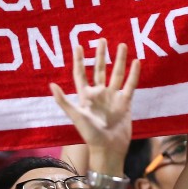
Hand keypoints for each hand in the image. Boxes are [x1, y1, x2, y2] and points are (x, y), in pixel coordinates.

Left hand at [50, 40, 139, 170]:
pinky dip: (134, 74)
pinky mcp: (125, 102)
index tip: (78, 45)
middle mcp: (99, 94)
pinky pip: (130, 84)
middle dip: (100, 55)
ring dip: (119, 60)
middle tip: (102, 40)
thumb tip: (51, 85)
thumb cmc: (90, 134)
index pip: (81, 74)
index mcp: (85, 96)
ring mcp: (113, 97)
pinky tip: (136, 62)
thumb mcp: (76, 116)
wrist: (109, 148)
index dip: (79, 60)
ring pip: (116, 74)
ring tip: (121, 45)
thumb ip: (64, 100)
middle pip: (99, 69)